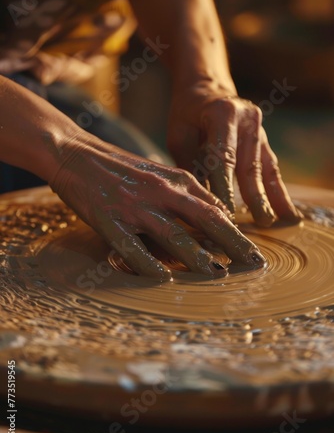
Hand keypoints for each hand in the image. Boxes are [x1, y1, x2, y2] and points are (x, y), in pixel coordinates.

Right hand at [49, 133, 265, 280]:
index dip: (236, 232)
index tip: (252, 251)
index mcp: (177, 180)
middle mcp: (162, 193)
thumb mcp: (161, 173)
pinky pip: (133, 248)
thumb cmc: (123, 167)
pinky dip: (149, 264)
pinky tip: (164, 278)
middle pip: (206, 221)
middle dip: (233, 244)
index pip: (215, 209)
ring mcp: (136, 207)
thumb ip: (189, 192)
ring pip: (175, 236)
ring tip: (218, 275)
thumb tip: (220, 215)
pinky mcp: (111, 221)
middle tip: (254, 264)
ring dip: (199, 257)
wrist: (77, 154)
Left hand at [167, 81, 301, 226]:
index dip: (224, 187)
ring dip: (270, 197)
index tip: (225, 213)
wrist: (205, 89)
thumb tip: (198, 202)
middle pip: (249, 164)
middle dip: (253, 196)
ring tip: (276, 222)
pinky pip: (271, 168)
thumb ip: (190, 165)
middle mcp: (247, 119)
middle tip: (257, 223)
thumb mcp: (179, 136)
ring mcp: (260, 129)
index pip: (223, 157)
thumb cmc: (187, 114)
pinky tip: (285, 211)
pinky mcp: (264, 140)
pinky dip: (276, 190)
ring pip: (264, 167)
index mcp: (222, 113)